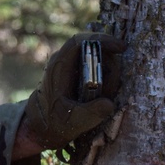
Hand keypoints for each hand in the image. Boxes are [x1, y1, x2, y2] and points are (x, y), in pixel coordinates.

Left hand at [23, 32, 125, 149]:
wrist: (43, 125)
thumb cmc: (54, 121)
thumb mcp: (73, 121)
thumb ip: (91, 113)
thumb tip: (109, 104)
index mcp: (58, 66)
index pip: (78, 41)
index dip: (101, 39)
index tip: (121, 48)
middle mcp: (65, 61)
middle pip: (95, 49)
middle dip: (110, 65)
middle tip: (111, 89)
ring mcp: (72, 65)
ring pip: (99, 59)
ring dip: (109, 75)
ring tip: (103, 97)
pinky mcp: (79, 72)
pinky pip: (99, 68)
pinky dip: (106, 79)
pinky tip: (102, 96)